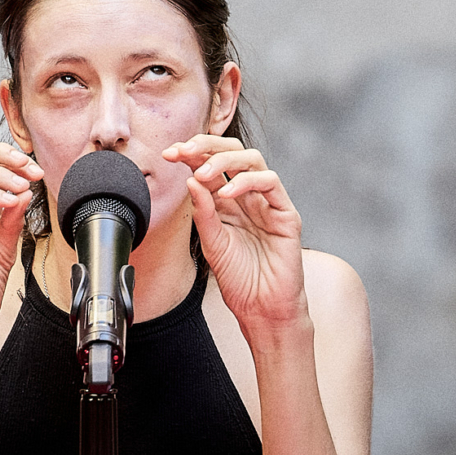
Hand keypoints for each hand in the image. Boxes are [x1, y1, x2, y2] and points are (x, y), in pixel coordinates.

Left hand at [164, 135, 307, 337]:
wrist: (262, 308)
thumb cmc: (240, 279)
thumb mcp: (211, 243)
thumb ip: (202, 213)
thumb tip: (190, 181)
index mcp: (227, 203)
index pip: (210, 166)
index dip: (191, 155)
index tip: (169, 154)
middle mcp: (247, 198)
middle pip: (232, 153)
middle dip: (206, 146)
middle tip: (184, 151)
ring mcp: (267, 203)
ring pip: (252, 160)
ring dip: (224, 160)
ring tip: (202, 174)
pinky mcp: (285, 213)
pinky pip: (270, 182)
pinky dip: (247, 181)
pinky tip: (227, 191)